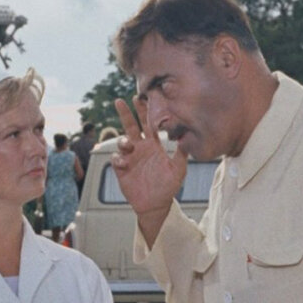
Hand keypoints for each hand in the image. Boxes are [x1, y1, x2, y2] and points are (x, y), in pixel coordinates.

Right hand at [111, 97, 187, 245]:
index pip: (149, 124)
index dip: (145, 111)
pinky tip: (123, 161)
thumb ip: (182, 154)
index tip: (142, 98)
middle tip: (120, 101)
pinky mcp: (122, 169)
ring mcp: (130, 157)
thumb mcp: (179, 170)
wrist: (156, 204)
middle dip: (126, 113)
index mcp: (154, 145)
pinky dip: (118, 157)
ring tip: (128, 144)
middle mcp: (141, 148)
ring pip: (122, 141)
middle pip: (132, 126)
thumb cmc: (168, 186)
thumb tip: (186, 138)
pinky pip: (116, 159)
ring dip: (123, 139)